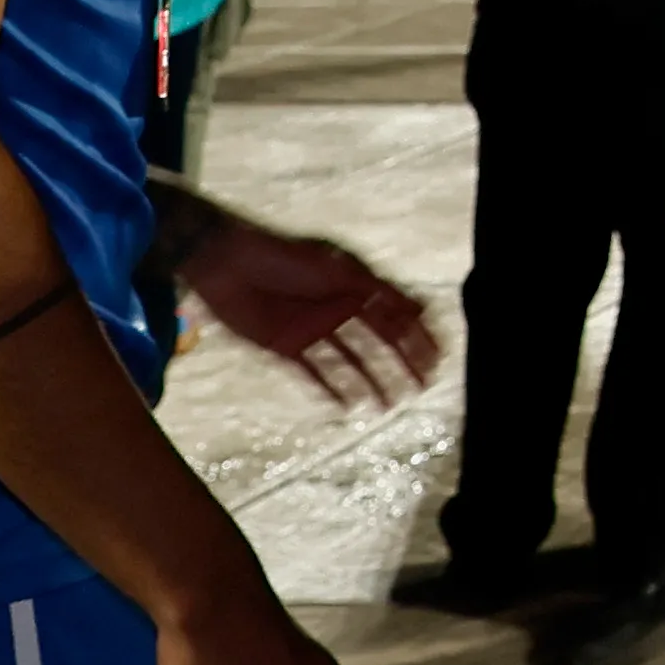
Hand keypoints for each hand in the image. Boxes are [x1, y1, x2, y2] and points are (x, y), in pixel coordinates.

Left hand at [179, 218, 440, 407]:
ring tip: (389, 406)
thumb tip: (418, 309)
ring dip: (373, 382)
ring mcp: (314, 329)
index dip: (419, 334)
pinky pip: (315, 373)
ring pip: (352, 361)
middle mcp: (339, 307)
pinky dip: (332, 390)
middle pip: (379, 340)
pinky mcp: (286, 346)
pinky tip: (348, 407)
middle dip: (403, 363)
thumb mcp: (336, 269)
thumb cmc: (283, 256)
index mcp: (355, 284)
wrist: (226, 266)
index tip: (438, 357)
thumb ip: (376, 290)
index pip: (397, 313)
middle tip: (422, 387)